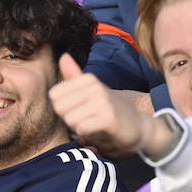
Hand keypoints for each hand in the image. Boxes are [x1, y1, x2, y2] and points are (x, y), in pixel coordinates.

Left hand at [49, 56, 169, 158]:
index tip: (82, 108)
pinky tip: (100, 131)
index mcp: (89, 79)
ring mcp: (103, 101)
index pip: (54, 95)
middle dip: (70, 118)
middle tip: (88, 118)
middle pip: (59, 108)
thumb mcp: (91, 92)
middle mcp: (96, 86)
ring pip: (70, 120)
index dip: (64, 107)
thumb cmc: (108, 111)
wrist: (137, 126)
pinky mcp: (109, 117)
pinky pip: (81, 129)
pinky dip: (88, 135)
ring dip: (79, 128)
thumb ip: (74, 77)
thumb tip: (63, 56)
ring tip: (94, 125)